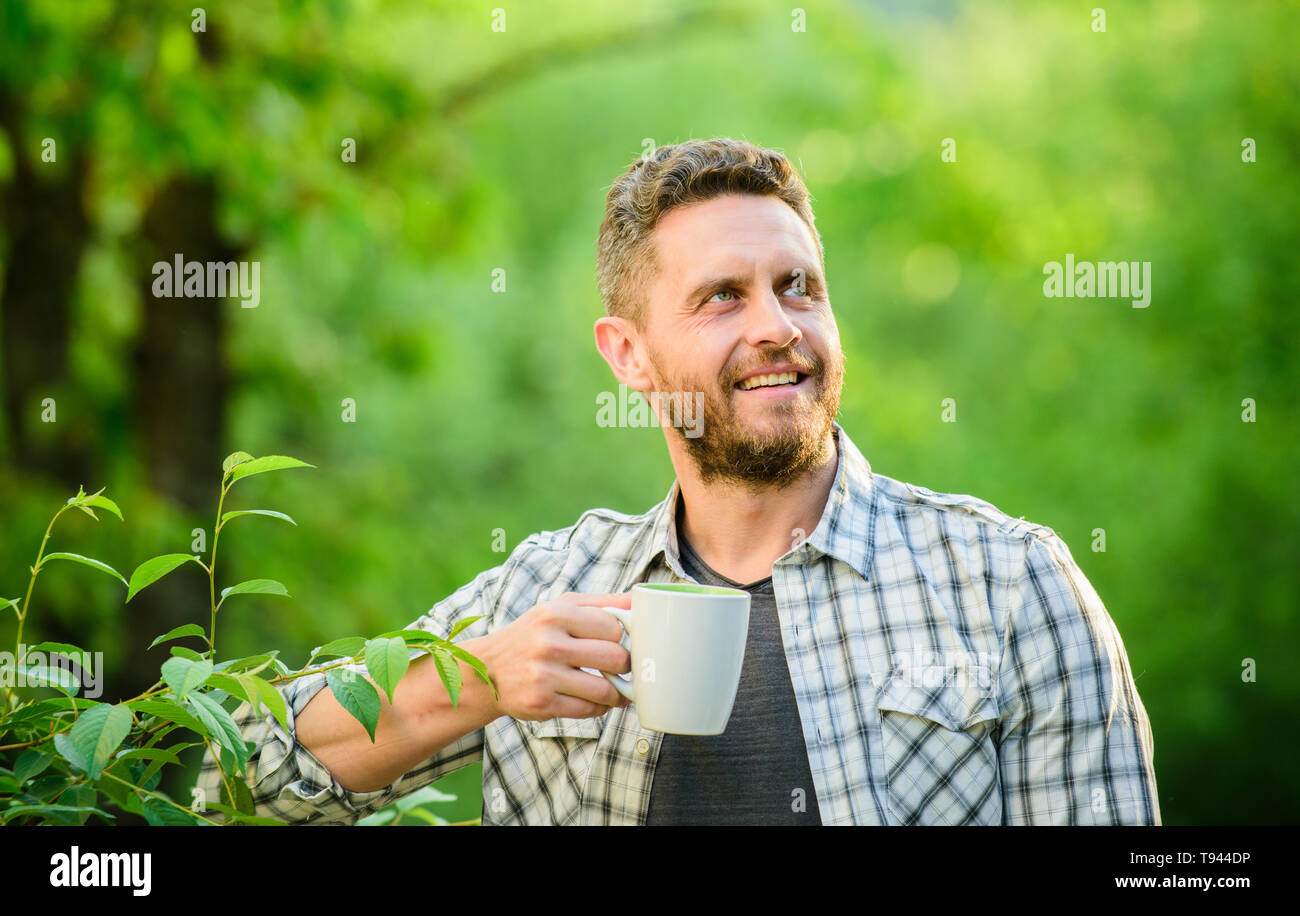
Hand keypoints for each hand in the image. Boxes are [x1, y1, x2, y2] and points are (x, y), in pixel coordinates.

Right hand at [467, 592, 632, 721]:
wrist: (488, 670)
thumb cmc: (534, 634)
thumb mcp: (560, 607)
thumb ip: (602, 602)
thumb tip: (642, 600)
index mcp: (556, 613)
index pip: (614, 626)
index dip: (621, 637)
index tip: (618, 643)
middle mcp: (549, 643)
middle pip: (615, 658)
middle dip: (624, 666)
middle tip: (621, 667)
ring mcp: (544, 675)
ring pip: (605, 690)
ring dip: (616, 693)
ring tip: (613, 688)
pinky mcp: (542, 703)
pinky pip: (589, 710)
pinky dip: (598, 708)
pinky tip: (593, 700)